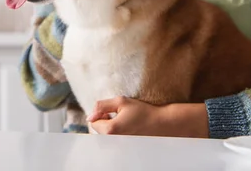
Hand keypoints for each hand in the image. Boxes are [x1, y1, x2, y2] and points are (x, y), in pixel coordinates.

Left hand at [87, 96, 208, 137]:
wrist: (160, 124)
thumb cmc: (142, 111)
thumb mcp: (121, 101)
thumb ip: (102, 106)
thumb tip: (89, 116)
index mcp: (110, 130)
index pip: (93, 122)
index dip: (100, 113)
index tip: (112, 110)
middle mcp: (114, 141)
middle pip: (98, 130)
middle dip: (104, 121)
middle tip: (118, 115)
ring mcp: (120, 146)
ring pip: (106, 135)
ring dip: (110, 127)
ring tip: (123, 121)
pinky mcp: (125, 147)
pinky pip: (114, 140)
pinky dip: (117, 133)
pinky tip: (127, 128)